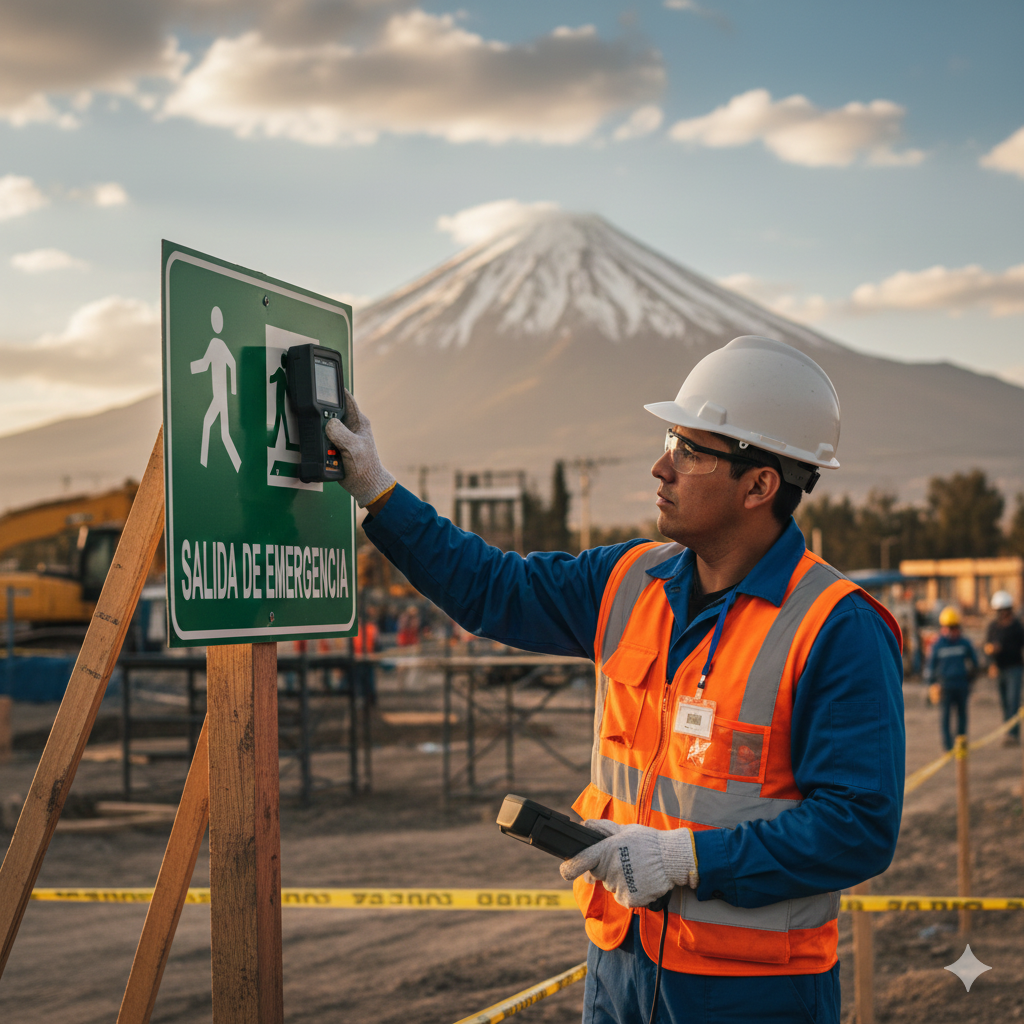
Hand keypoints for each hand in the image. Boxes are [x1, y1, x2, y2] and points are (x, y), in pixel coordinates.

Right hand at [325, 391, 395, 507]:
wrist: (364, 486)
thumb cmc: (365, 466)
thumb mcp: (353, 448)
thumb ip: (342, 434)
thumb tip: (329, 423)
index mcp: (358, 421)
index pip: (345, 398)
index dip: (334, 390)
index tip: (322, 383)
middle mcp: (349, 425)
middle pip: (330, 411)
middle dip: (320, 413)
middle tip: (311, 415)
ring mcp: (342, 435)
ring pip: (324, 425)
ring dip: (318, 431)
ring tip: (317, 437)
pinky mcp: (335, 445)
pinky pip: (322, 439)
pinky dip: (318, 442)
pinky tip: (315, 445)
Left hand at [560, 821, 697, 908]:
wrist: (672, 859)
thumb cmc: (648, 841)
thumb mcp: (625, 830)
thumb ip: (604, 829)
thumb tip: (585, 824)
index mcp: (607, 850)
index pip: (581, 860)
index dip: (569, 867)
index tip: (565, 871)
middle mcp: (610, 869)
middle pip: (598, 874)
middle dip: (605, 869)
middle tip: (622, 861)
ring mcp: (619, 885)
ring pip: (611, 886)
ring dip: (619, 880)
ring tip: (635, 869)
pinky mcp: (629, 899)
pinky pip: (623, 897)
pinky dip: (630, 892)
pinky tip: (640, 881)